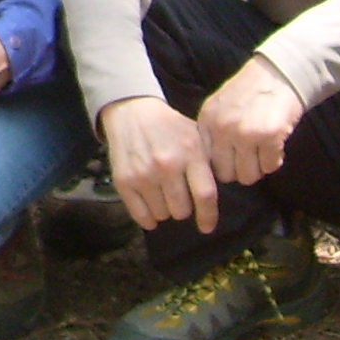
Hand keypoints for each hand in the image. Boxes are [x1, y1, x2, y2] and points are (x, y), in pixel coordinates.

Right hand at [100, 94, 218, 235]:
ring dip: (165, 209)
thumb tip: (215, 198)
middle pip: (182, 210)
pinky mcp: (124, 181)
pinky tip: (151, 207)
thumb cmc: (169, 127)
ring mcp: (144, 174)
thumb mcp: (195, 137)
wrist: (132, 112)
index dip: (208, 216)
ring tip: (163, 194)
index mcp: (190, 153)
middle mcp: (166, 165)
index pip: (205, 195)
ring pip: (162, 214)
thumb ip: (208, 164)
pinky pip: (141, 216)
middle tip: (179, 196)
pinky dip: (148, 218)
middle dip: (184, 207)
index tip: (207, 227)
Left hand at [197, 55, 304, 186]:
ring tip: (263, 152)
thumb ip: (212, 133)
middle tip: (251, 159)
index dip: (222, 165)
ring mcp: (245, 133)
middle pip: (227, 174)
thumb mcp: (218, 109)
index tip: (233, 160)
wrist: (276, 75)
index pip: (206, 162)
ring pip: (249, 175)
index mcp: (206, 122)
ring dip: (258, 168)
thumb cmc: (248, 94)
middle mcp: (222, 129)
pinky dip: (274, 161)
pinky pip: (269, 167)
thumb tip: (213, 167)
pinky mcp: (269, 136)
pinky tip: (275, 148)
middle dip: (240, 171)